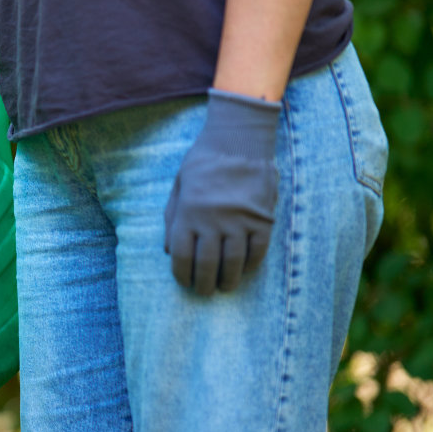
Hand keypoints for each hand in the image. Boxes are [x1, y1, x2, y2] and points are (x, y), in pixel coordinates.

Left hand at [163, 88, 282, 294]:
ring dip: (229, 279)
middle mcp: (213, 220)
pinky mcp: (262, 218)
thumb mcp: (178, 186)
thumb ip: (173, 218)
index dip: (182, 275)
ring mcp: (239, 220)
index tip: (184, 282)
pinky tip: (246, 270)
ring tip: (225, 286)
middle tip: (204, 292)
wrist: (239, 139)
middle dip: (204, 283)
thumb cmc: (203, 162)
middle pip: (207, 264)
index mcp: (188, 213)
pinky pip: (258, 250)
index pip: (182, 257)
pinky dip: (251, 265)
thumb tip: (169, 251)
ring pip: (234, 262)